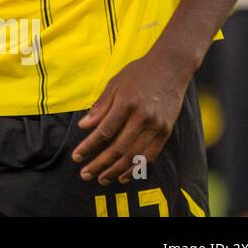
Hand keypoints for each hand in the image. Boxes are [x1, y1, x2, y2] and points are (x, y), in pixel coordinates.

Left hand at [73, 53, 188, 184]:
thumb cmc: (138, 73)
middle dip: (100, 164)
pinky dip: (137, 167)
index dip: (89, 146)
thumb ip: (100, 106)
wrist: (170, 68)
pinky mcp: (166, 131)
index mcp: (126, 103)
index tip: (77, 157)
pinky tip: (125, 175)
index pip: (104, 131)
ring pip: (134, 155)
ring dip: (117, 170)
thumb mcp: (115, 84)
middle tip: (85, 174)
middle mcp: (142, 117)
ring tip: (102, 179)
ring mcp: (156, 125)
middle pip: (118, 148)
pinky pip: (150, 155)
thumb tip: (83, 126)